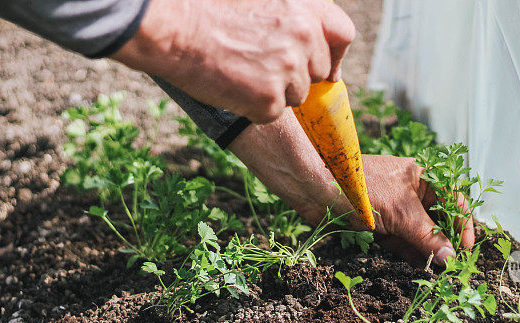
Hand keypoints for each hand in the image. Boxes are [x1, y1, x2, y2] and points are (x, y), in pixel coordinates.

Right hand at [111, 0, 355, 122]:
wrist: (176, 31)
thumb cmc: (211, 11)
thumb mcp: (263, 0)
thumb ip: (294, 18)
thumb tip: (317, 46)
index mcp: (305, 7)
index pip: (343, 34)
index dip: (335, 54)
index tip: (327, 68)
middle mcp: (304, 37)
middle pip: (319, 72)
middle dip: (297, 75)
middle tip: (262, 66)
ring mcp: (289, 70)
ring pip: (297, 96)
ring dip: (275, 91)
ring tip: (243, 70)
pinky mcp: (271, 99)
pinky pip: (274, 113)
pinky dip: (255, 107)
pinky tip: (234, 86)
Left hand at [228, 111, 473, 264]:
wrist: (313, 189)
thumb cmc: (360, 189)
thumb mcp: (400, 212)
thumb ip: (427, 236)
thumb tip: (451, 259)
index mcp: (420, 177)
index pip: (453, 200)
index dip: (462, 224)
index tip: (467, 250)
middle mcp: (408, 192)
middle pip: (436, 220)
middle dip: (445, 243)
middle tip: (453, 267)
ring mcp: (391, 210)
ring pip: (417, 234)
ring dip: (426, 252)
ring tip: (436, 273)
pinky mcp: (376, 226)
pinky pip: (398, 242)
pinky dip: (407, 255)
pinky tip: (415, 269)